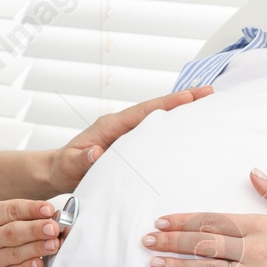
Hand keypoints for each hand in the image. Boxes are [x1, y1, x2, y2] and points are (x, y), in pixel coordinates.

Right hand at [0, 198, 63, 266]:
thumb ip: (23, 217)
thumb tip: (52, 217)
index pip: (10, 210)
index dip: (31, 209)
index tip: (49, 210)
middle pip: (12, 232)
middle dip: (36, 229)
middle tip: (54, 228)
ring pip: (15, 254)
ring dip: (37, 248)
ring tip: (54, 244)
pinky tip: (39, 263)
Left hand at [46, 86, 214, 193]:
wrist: (56, 173)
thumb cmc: (62, 168)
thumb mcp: (68, 166)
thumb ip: (80, 160)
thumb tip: (95, 152)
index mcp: (110, 126)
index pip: (144, 112)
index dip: (169, 103)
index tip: (192, 95)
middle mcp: (121, 126)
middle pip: (157, 110)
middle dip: (183, 101)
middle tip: (210, 94)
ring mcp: (126, 135)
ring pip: (157, 121)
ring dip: (181, 114)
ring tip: (208, 109)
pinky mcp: (129, 146)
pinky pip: (154, 135)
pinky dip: (172, 130)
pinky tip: (188, 134)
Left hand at [141, 169, 266, 266]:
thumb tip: (252, 171)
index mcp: (262, 225)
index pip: (213, 221)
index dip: (184, 221)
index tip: (162, 221)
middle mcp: (255, 250)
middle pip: (204, 244)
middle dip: (171, 241)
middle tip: (146, 241)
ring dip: (178, 266)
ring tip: (154, 262)